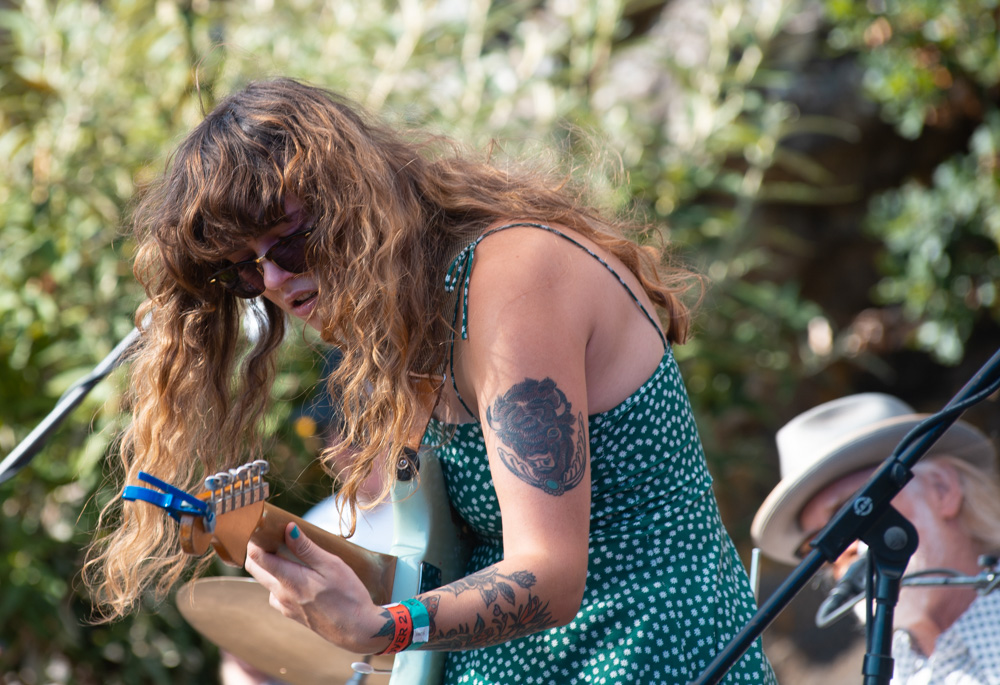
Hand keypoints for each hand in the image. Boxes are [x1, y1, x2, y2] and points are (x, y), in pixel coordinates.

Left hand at [244, 522, 387, 653]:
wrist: (358, 630)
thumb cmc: (348, 595)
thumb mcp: (332, 566)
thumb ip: (307, 548)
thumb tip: (288, 529)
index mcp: (290, 580)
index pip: (256, 557)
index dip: (255, 539)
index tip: (263, 526)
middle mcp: (281, 594)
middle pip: (254, 568)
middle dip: (257, 549)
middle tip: (273, 534)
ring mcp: (284, 606)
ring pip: (264, 580)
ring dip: (269, 565)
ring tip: (288, 552)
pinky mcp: (291, 614)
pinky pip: (275, 593)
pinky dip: (279, 580)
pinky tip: (298, 576)